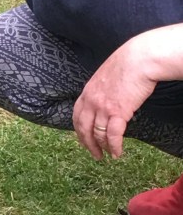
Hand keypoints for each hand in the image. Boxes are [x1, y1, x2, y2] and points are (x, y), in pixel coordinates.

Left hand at [72, 38, 157, 159]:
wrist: (138, 60)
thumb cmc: (126, 65)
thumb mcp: (105, 78)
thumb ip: (101, 91)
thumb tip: (106, 102)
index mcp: (87, 92)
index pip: (76, 116)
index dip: (79, 131)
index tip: (84, 140)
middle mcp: (91, 101)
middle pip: (84, 128)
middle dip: (88, 144)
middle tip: (94, 154)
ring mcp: (103, 107)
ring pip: (98, 133)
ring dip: (102, 147)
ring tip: (108, 155)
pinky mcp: (118, 112)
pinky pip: (113, 135)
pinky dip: (114, 146)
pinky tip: (117, 153)